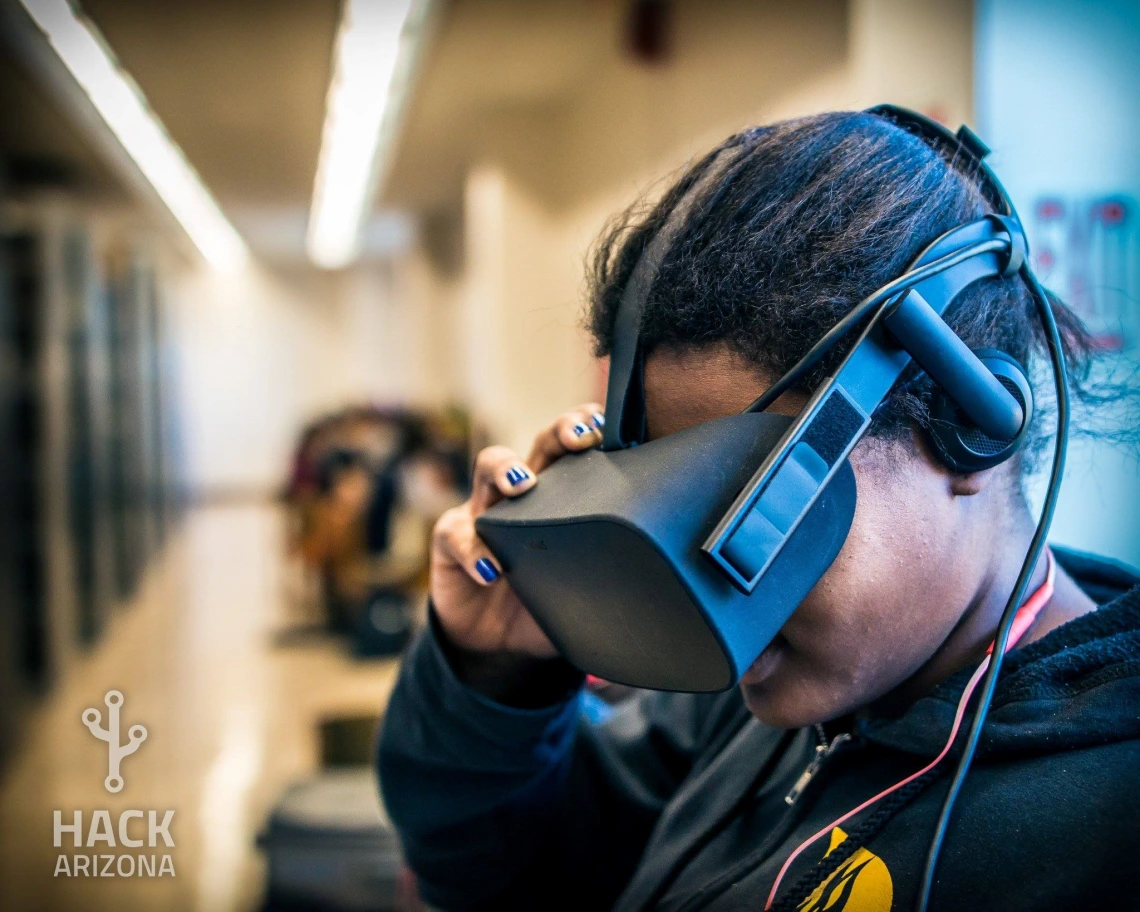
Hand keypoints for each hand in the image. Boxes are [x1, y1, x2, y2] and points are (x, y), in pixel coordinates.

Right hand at [431, 404, 604, 657]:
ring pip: (488, 468)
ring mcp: (482, 512)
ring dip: (506, 470)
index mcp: (560, 499)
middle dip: (559, 433)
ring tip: (523, 485)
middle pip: (540, 445)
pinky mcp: (450, 541)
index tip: (612, 430)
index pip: (577, 453)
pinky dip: (473, 550)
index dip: (591, 432)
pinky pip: (456, 535)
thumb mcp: (581, 592)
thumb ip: (611, 585)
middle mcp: (522, 495)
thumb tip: (661, 595)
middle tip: (579, 439)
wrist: (496, 642)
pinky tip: (491, 570)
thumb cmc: (544, 604)